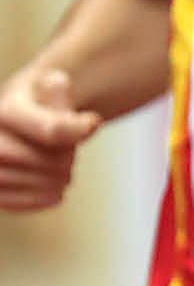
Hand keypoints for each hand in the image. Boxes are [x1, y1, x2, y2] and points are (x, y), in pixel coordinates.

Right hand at [0, 65, 101, 210]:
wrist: (14, 129)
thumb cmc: (38, 105)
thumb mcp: (48, 89)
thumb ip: (56, 89)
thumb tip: (59, 84)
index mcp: (3, 111)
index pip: (51, 130)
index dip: (77, 128)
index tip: (93, 122)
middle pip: (46, 160)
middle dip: (66, 157)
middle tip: (70, 153)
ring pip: (39, 182)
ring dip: (59, 178)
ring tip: (61, 169)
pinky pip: (25, 202)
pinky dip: (46, 196)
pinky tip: (54, 188)